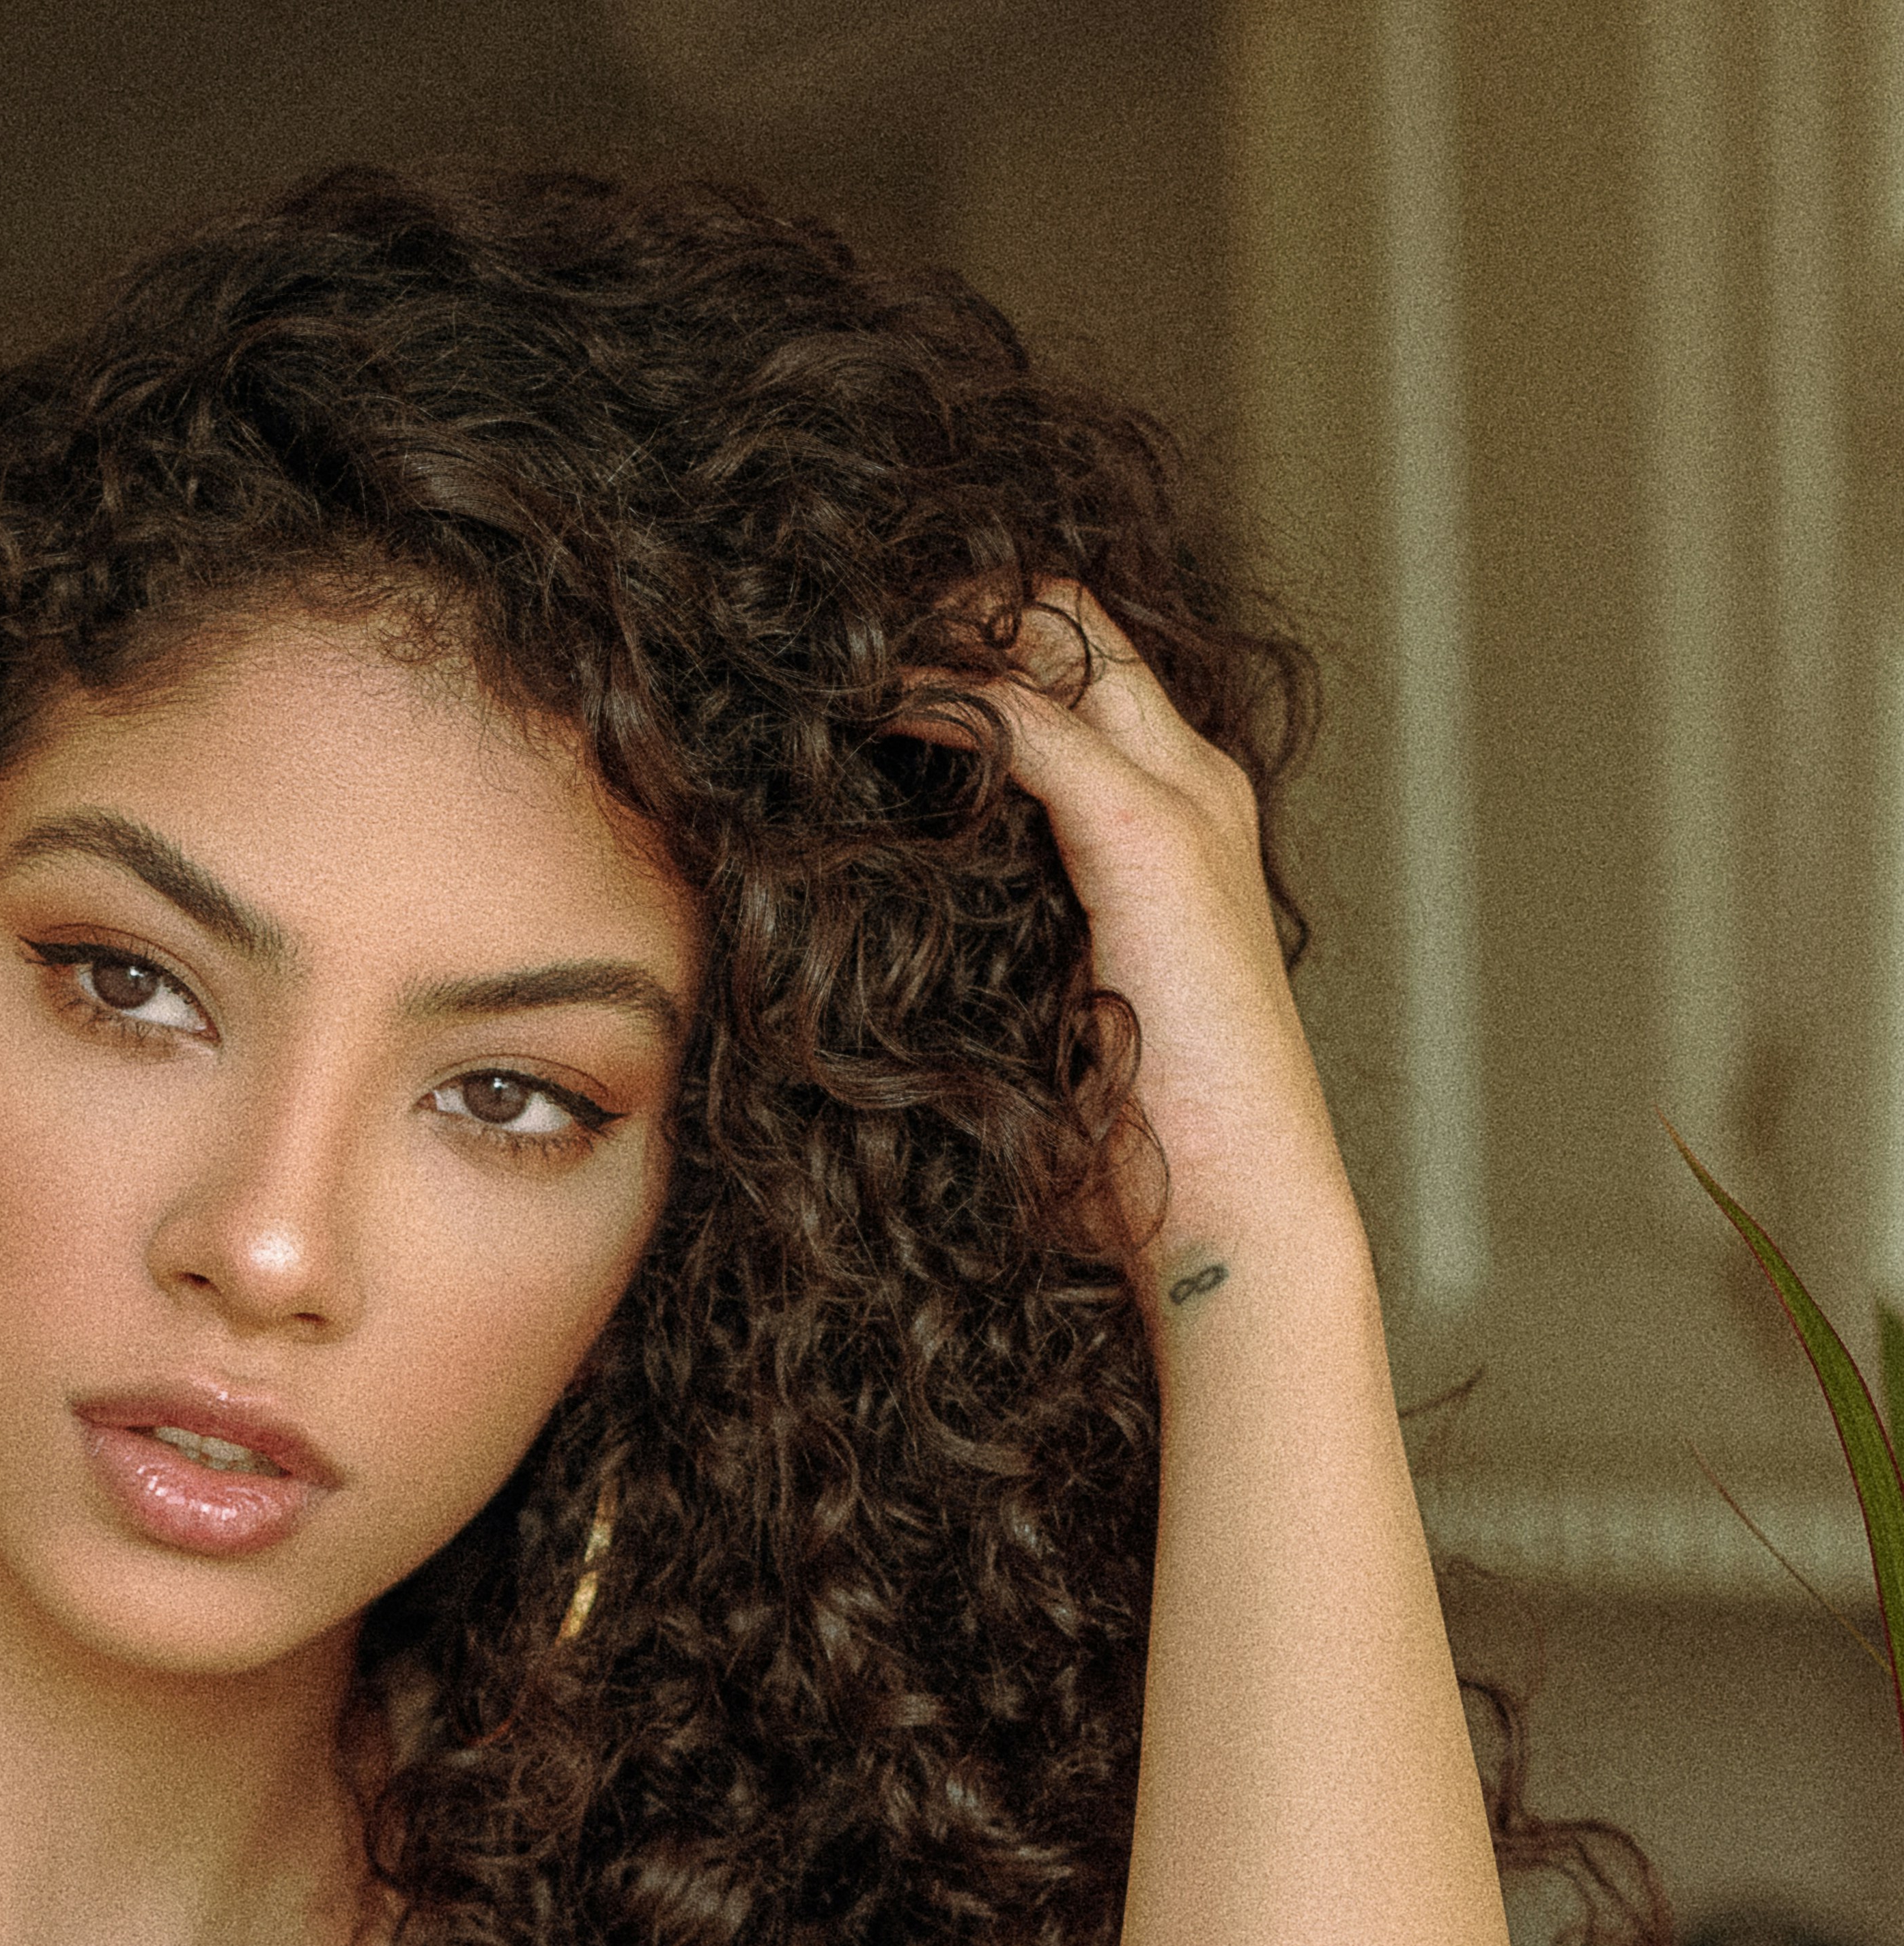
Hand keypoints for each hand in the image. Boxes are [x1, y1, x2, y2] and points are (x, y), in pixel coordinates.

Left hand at [901, 583, 1359, 1321]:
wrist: (1233, 1216)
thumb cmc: (1145, 1158)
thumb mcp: (1063, 1023)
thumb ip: (1010, 955)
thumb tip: (896, 959)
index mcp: (1185, 824)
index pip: (1085, 674)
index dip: (981, 650)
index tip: (866, 677)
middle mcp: (1195, 786)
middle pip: (1073, 625)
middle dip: (954, 612)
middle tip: (830, 644)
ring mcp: (1181, 801)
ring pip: (1055, 640)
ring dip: (938, 633)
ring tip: (828, 653)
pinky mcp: (1145, 836)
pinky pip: (1021, 718)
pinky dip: (937, 695)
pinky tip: (859, 705)